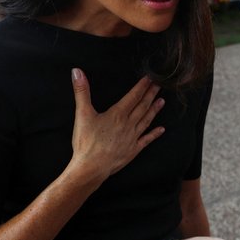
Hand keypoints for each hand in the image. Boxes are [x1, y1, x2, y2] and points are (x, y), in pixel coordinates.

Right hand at [68, 69, 165, 185]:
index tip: (151, 78)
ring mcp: (132, 138)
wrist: (91, 167)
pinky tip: (161, 129)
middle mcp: (128, 124)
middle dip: (151, 94)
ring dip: (154, 110)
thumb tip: (77, 72)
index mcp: (118, 114)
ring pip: (146, 121)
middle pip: (143, 106)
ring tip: (162, 101)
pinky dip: (154, 134)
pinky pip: (146, 140)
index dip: (142, 86)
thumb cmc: (86, 142)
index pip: (134, 96)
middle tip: (160, 85)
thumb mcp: (82, 114)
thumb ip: (81, 92)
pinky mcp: (133, 150)